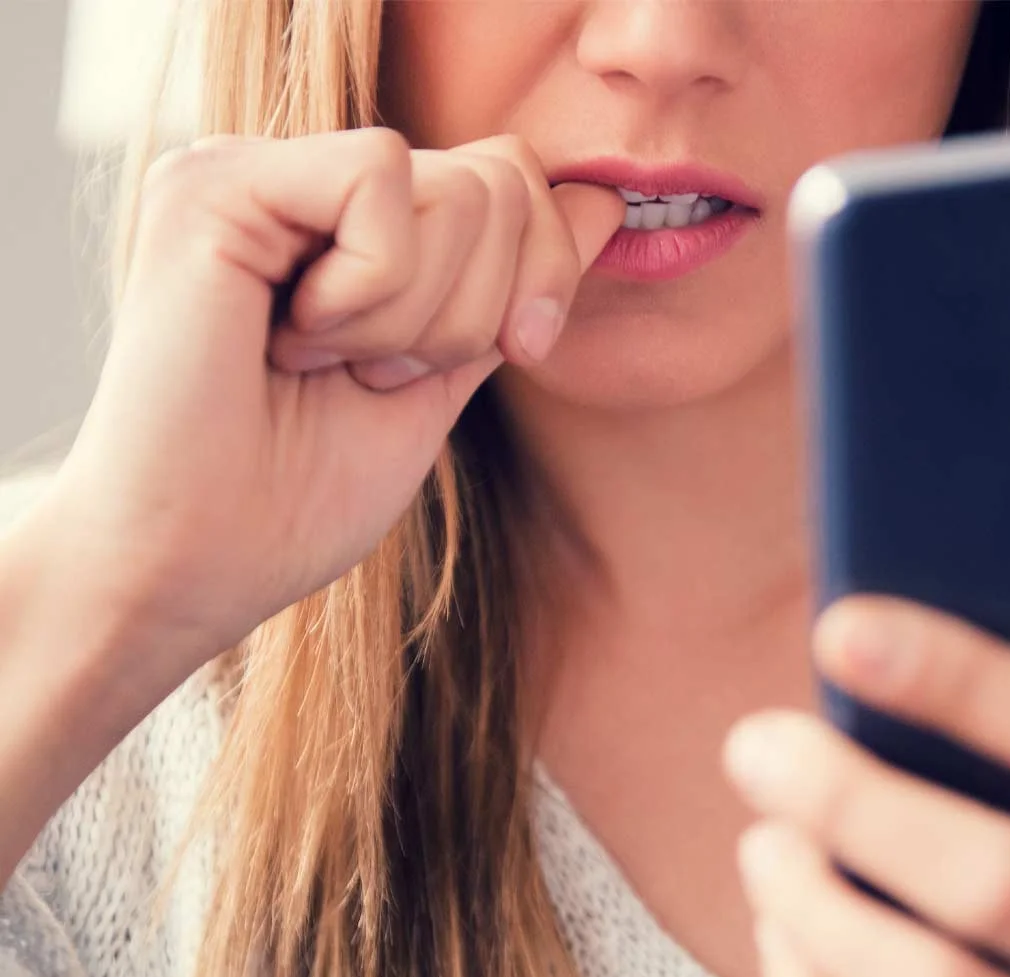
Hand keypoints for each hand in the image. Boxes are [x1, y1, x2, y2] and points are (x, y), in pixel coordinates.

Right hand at [40, 128, 624, 693]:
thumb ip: (515, 285)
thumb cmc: (300, 496)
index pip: (511, 178)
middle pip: (500, 178)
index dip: (546, 268)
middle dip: (481, 309)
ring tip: (324, 364)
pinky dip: (370, 291)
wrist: (199, 564)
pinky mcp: (215, 183)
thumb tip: (603, 202)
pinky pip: (380, 181)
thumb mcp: (449, 374)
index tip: (514, 351)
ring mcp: (253, 172)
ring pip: (456, 185)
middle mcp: (301, 182)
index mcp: (350, 223)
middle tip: (377, 374)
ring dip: (418, 317)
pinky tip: (291, 340)